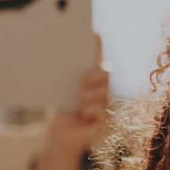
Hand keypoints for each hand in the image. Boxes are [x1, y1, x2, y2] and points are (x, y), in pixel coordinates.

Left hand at [34, 33, 110, 169]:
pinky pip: (100, 107)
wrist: (62, 137)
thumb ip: (70, 81)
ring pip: (101, 92)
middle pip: (104, 74)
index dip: (97, 47)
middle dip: (91, 78)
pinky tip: (83, 116)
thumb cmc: (62, 114)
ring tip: (77, 107)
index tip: (95, 32)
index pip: (96, 61)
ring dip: (85, 98)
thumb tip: (67, 66)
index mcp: (90, 82)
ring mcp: (106, 104)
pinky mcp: (107, 119)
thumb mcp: (63, 92)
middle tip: (79, 87)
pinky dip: (89, 111)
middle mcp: (101, 91)